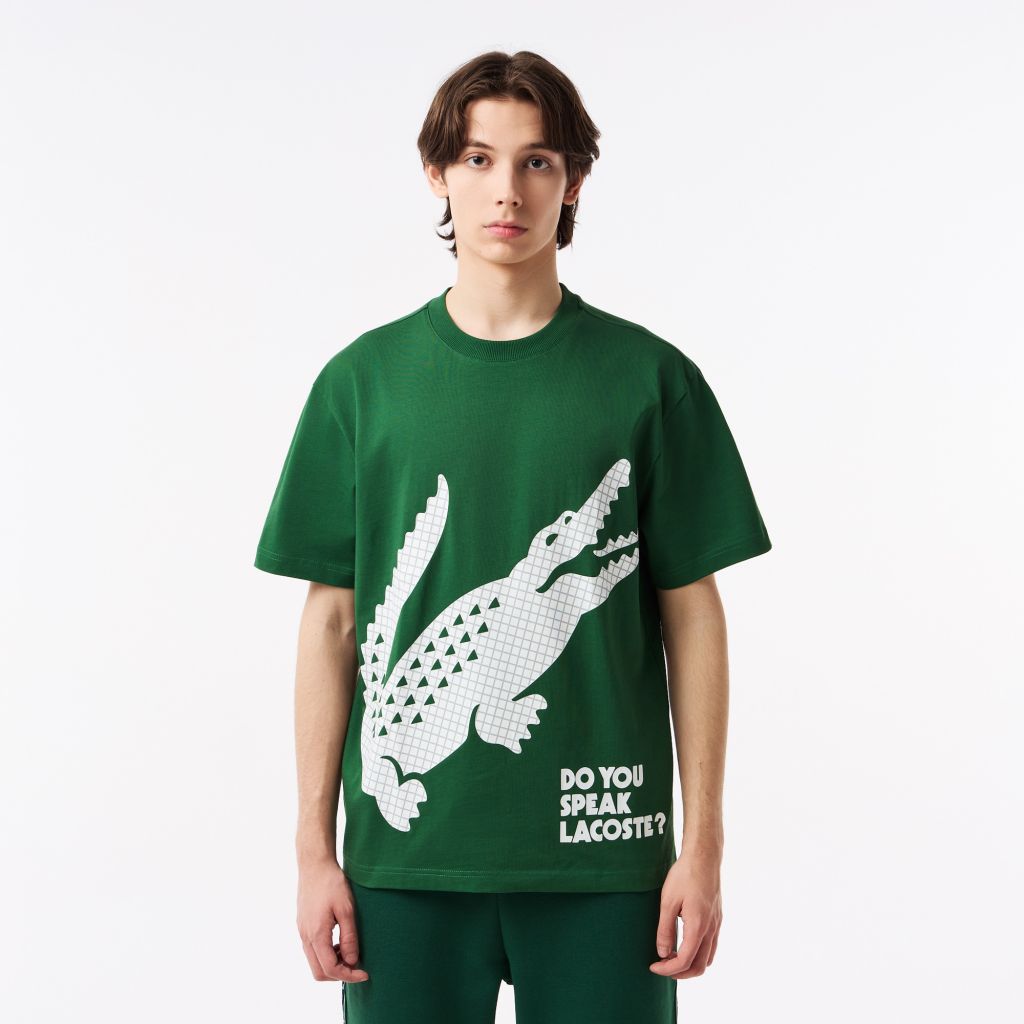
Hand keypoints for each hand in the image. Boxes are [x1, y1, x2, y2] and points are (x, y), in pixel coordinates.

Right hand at [296, 858, 369, 982]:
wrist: (314, 865)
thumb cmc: (332, 884)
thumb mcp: (347, 909)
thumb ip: (349, 937)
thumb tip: (352, 961)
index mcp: (316, 935)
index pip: (330, 969)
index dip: (348, 976)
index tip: (364, 973)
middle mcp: (306, 937)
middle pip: (319, 972)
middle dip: (339, 974)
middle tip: (357, 965)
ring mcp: (302, 932)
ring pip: (314, 962)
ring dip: (332, 964)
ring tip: (350, 951)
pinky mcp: (303, 925)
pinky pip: (312, 950)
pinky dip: (326, 953)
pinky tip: (339, 941)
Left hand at [648, 851, 721, 979]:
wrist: (704, 857)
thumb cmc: (684, 876)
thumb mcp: (668, 901)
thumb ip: (665, 929)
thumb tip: (663, 953)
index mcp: (698, 926)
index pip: (685, 961)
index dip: (668, 969)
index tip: (653, 967)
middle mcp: (711, 929)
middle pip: (700, 966)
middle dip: (680, 973)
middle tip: (662, 967)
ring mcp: (716, 924)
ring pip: (708, 958)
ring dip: (690, 965)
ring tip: (671, 957)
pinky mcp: (717, 919)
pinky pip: (711, 946)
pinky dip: (698, 954)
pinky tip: (684, 944)